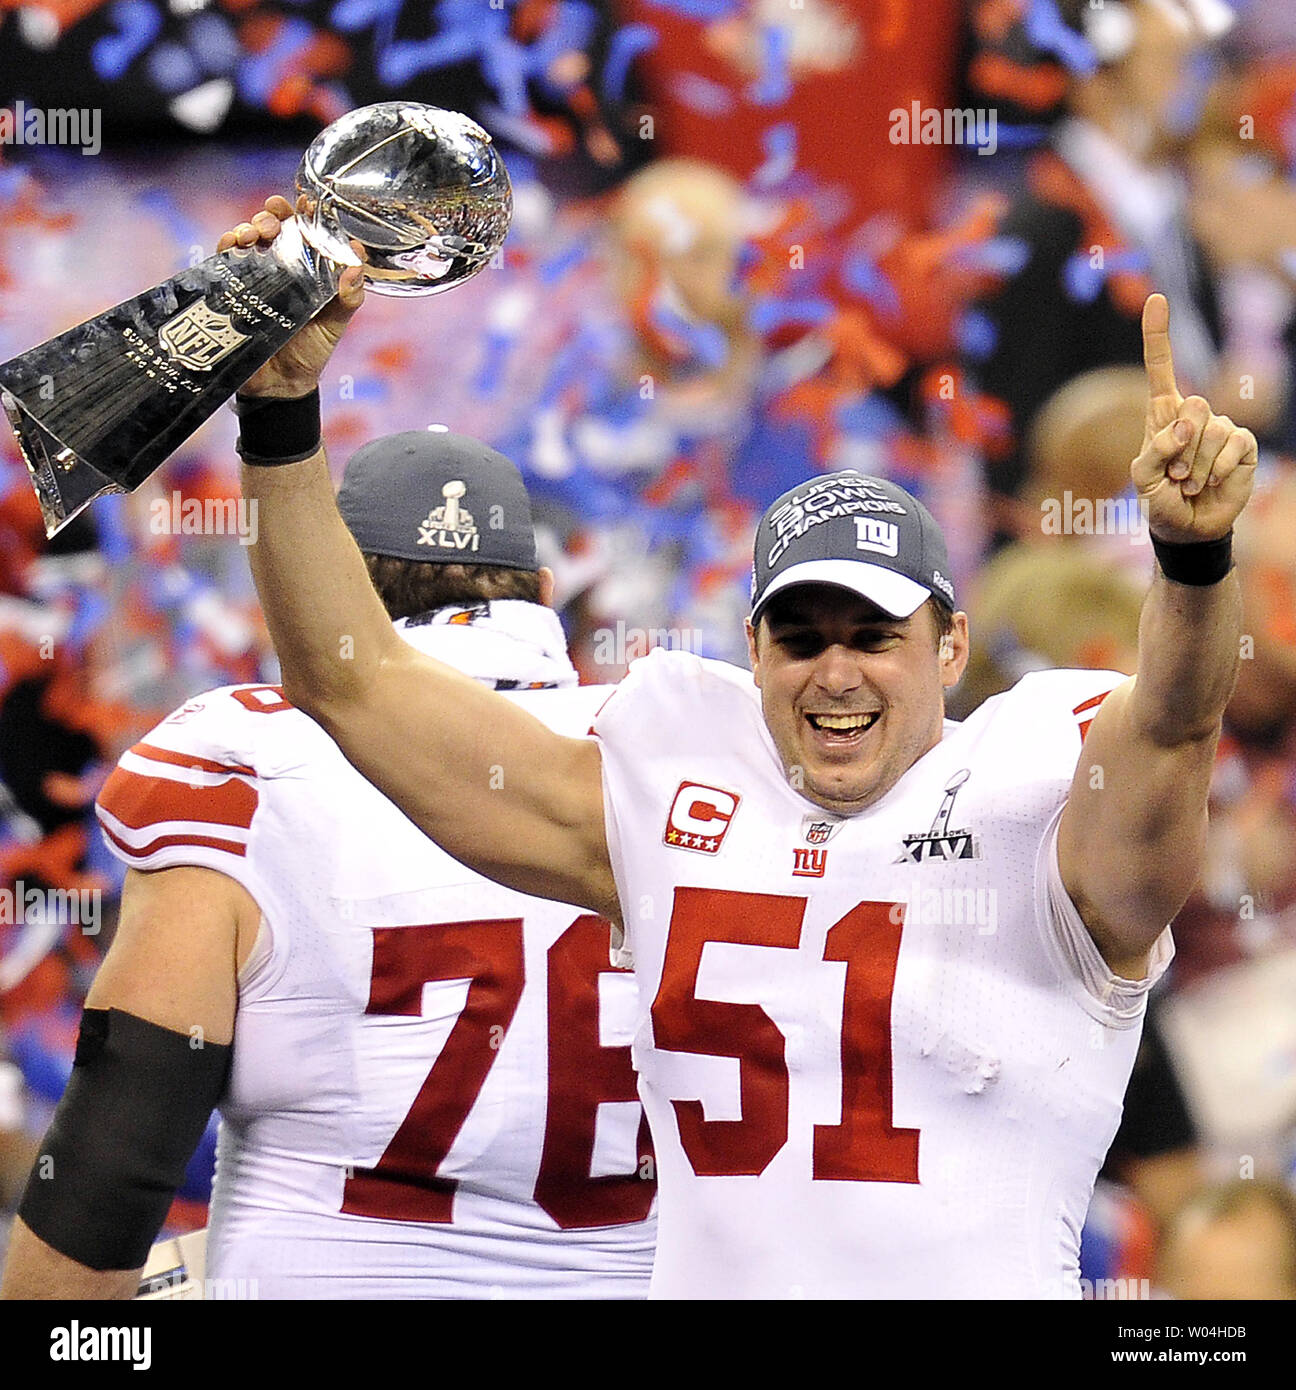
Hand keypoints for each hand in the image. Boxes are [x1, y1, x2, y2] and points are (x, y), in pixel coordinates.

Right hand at [216, 195, 365, 398]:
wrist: (282, 385)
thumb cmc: (311, 351)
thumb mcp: (336, 324)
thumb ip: (349, 298)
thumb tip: (356, 268)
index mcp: (307, 268)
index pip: (304, 231)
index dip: (303, 212)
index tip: (304, 201)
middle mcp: (279, 267)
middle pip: (271, 227)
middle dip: (271, 216)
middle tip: (274, 222)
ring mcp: (254, 276)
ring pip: (247, 238)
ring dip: (248, 227)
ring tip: (254, 234)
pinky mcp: (232, 290)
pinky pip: (225, 262)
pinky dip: (227, 246)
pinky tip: (233, 244)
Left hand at [1132, 293, 1256, 543]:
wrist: (1186, 529)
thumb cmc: (1160, 500)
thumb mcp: (1143, 478)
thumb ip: (1156, 449)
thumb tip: (1186, 425)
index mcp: (1162, 415)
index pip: (1161, 368)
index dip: (1158, 335)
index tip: (1157, 299)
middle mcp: (1194, 415)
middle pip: (1194, 405)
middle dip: (1182, 447)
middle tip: (1176, 475)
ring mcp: (1220, 428)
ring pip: (1213, 430)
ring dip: (1197, 466)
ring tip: (1190, 483)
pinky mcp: (1242, 446)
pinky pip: (1235, 445)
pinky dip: (1219, 469)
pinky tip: (1211, 483)